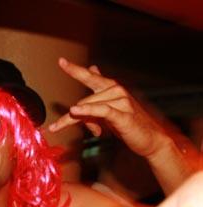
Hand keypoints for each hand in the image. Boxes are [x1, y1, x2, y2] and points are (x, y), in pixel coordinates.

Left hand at [48, 58, 172, 157]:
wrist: (150, 139)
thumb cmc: (128, 124)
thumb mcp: (106, 112)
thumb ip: (94, 99)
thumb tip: (87, 79)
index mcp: (111, 88)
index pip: (90, 77)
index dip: (75, 69)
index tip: (61, 61)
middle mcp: (116, 90)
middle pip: (83, 100)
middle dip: (73, 118)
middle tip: (64, 129)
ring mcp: (121, 101)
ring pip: (89, 107)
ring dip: (85, 123)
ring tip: (94, 132)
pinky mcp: (123, 114)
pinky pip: (101, 110)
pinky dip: (87, 110)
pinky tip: (75, 111)